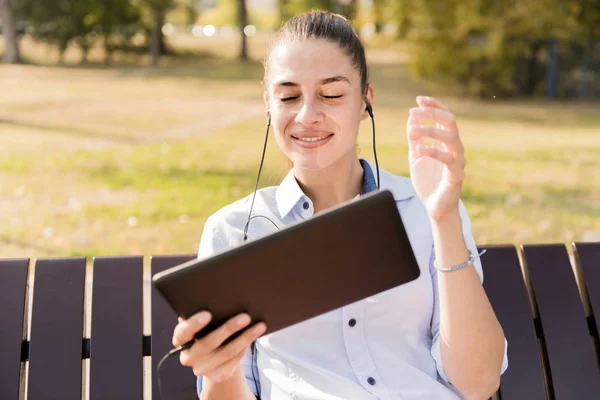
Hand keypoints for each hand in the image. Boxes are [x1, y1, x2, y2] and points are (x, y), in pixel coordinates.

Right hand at [173, 311, 266, 382]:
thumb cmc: (209, 330)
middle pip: (208, 343)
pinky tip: (254, 337)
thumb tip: (217, 298)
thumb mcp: (204, 323)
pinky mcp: (218, 376)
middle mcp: (188, 356)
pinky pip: (234, 361)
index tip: (207, 314)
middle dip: (228, 329)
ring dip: (245, 338)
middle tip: (245, 316)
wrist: (214, 357)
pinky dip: (245, 348)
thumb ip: (205, 313)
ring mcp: (203, 369)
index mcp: (181, 339)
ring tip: (259, 326)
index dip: (193, 324)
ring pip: (226, 352)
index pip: (182, 333)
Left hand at [406, 96, 465, 220]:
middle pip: (450, 121)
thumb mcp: (416, 155)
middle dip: (432, 113)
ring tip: (412, 130)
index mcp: (446, 142)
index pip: (445, 117)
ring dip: (430, 130)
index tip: (418, 99)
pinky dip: (432, 150)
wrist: (435, 207)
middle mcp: (455, 148)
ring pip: (450, 137)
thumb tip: (411, 118)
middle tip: (415, 111)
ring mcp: (458, 160)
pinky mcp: (456, 174)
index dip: (434, 105)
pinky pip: (447, 158)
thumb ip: (414, 138)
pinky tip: (418, 148)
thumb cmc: (428, 181)